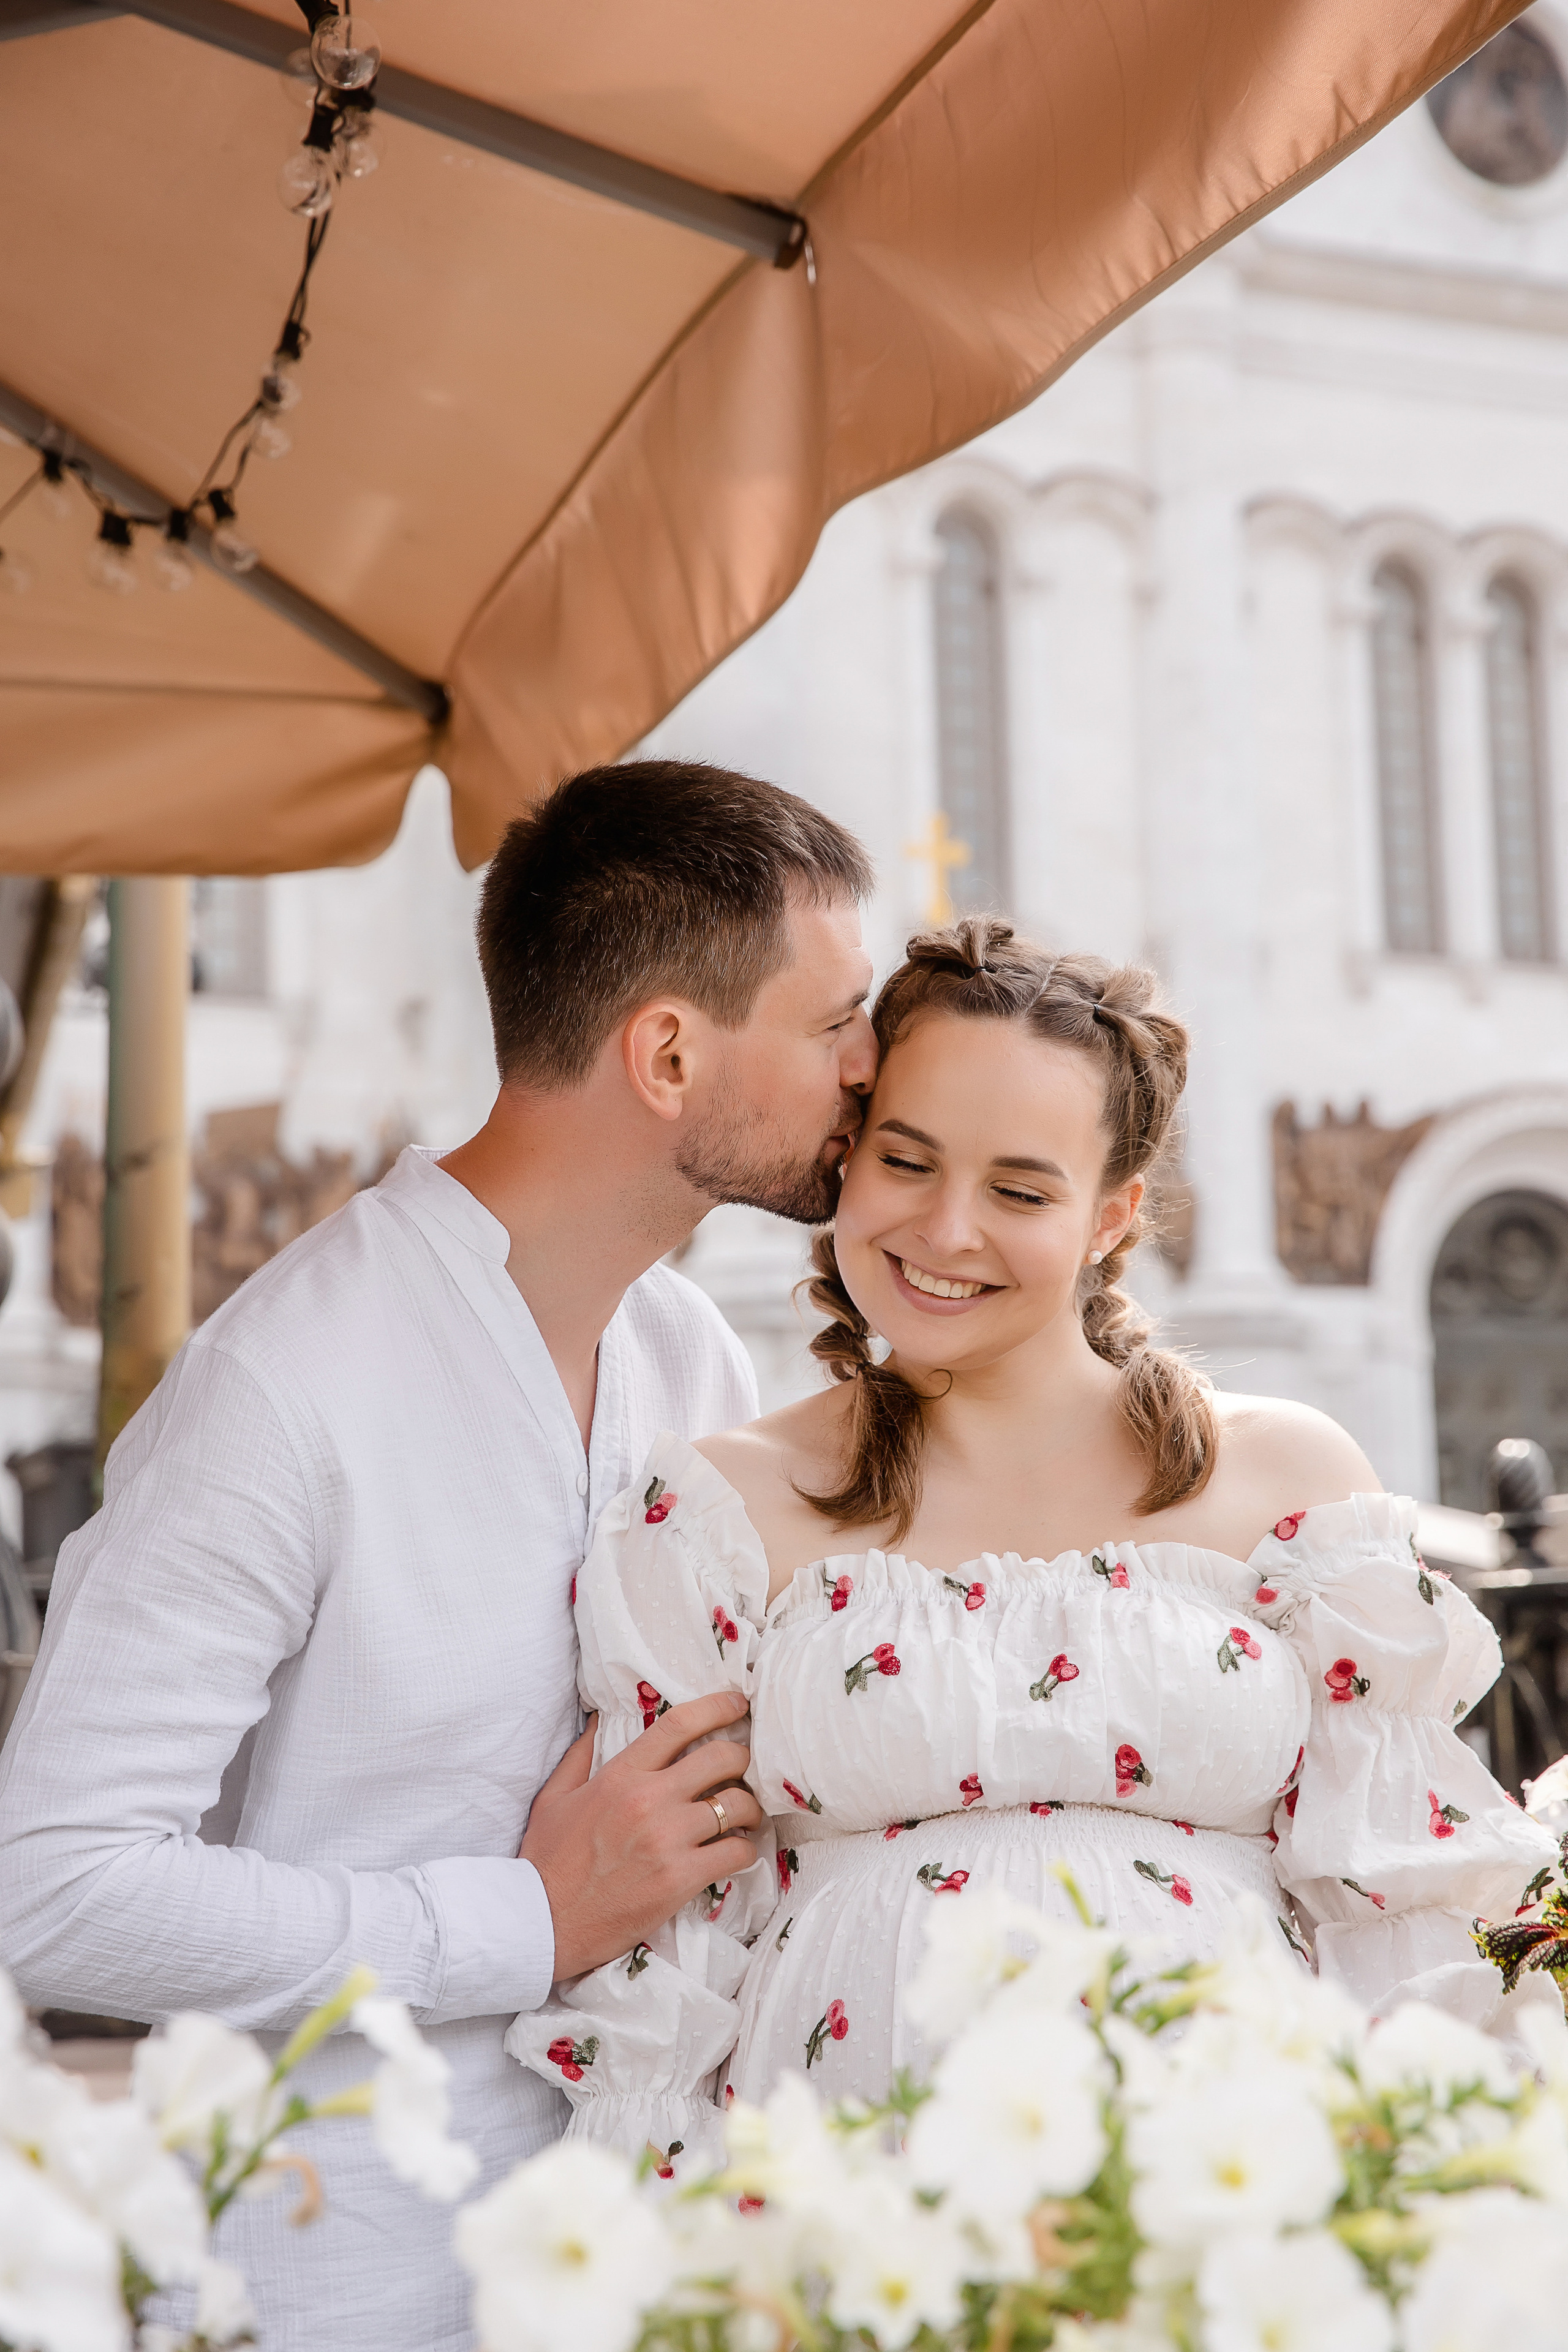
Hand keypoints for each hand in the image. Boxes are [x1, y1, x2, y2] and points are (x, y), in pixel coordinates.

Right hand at [520, 1692, 763, 1980]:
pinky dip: (745, 1850)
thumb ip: (580, 1755)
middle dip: (742, 1759)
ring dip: (749, 1809)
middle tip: (743, 1771)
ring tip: (744, 1817)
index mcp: (620, 1775)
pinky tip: (736, 1852)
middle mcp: (648, 1799)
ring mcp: (667, 1839)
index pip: (679, 1724)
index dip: (717, 1707)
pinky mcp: (680, 1879)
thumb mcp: (553, 1798)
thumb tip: (598, 1719)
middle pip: (721, 1758)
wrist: (542, 1923)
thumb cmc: (546, 1861)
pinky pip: (736, 1852)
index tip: (738, 1703)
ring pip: (737, 1805)